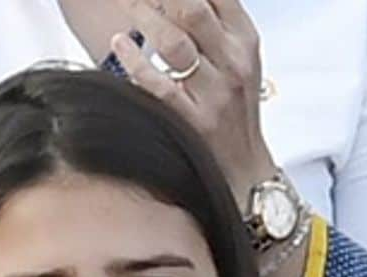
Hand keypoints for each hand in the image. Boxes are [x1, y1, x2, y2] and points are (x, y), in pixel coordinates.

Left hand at [111, 0, 279, 200]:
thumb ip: (216, 23)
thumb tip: (179, 1)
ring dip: (144, 16)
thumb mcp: (239, 60)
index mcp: (245, 42)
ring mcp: (213, 93)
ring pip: (173, 41)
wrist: (245, 170)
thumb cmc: (235, 111)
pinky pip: (157, 83)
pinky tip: (121, 42)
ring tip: (127, 5)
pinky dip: (134, 59)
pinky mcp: (192, 120)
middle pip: (192, 9)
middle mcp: (232, 64)